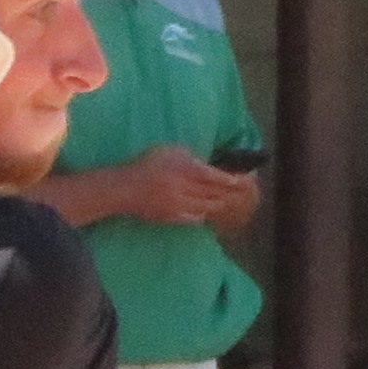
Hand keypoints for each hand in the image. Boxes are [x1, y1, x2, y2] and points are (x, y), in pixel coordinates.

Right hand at [106, 144, 258, 229]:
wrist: (123, 188)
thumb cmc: (145, 165)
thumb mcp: (169, 151)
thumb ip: (190, 156)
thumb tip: (207, 164)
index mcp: (186, 170)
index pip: (215, 176)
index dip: (231, 179)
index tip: (244, 179)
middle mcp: (186, 189)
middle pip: (214, 192)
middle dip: (229, 192)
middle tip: (242, 191)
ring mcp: (180, 205)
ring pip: (207, 206)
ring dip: (219, 203)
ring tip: (228, 200)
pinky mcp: (172, 217)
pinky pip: (194, 217)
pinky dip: (204, 213)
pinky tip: (207, 210)